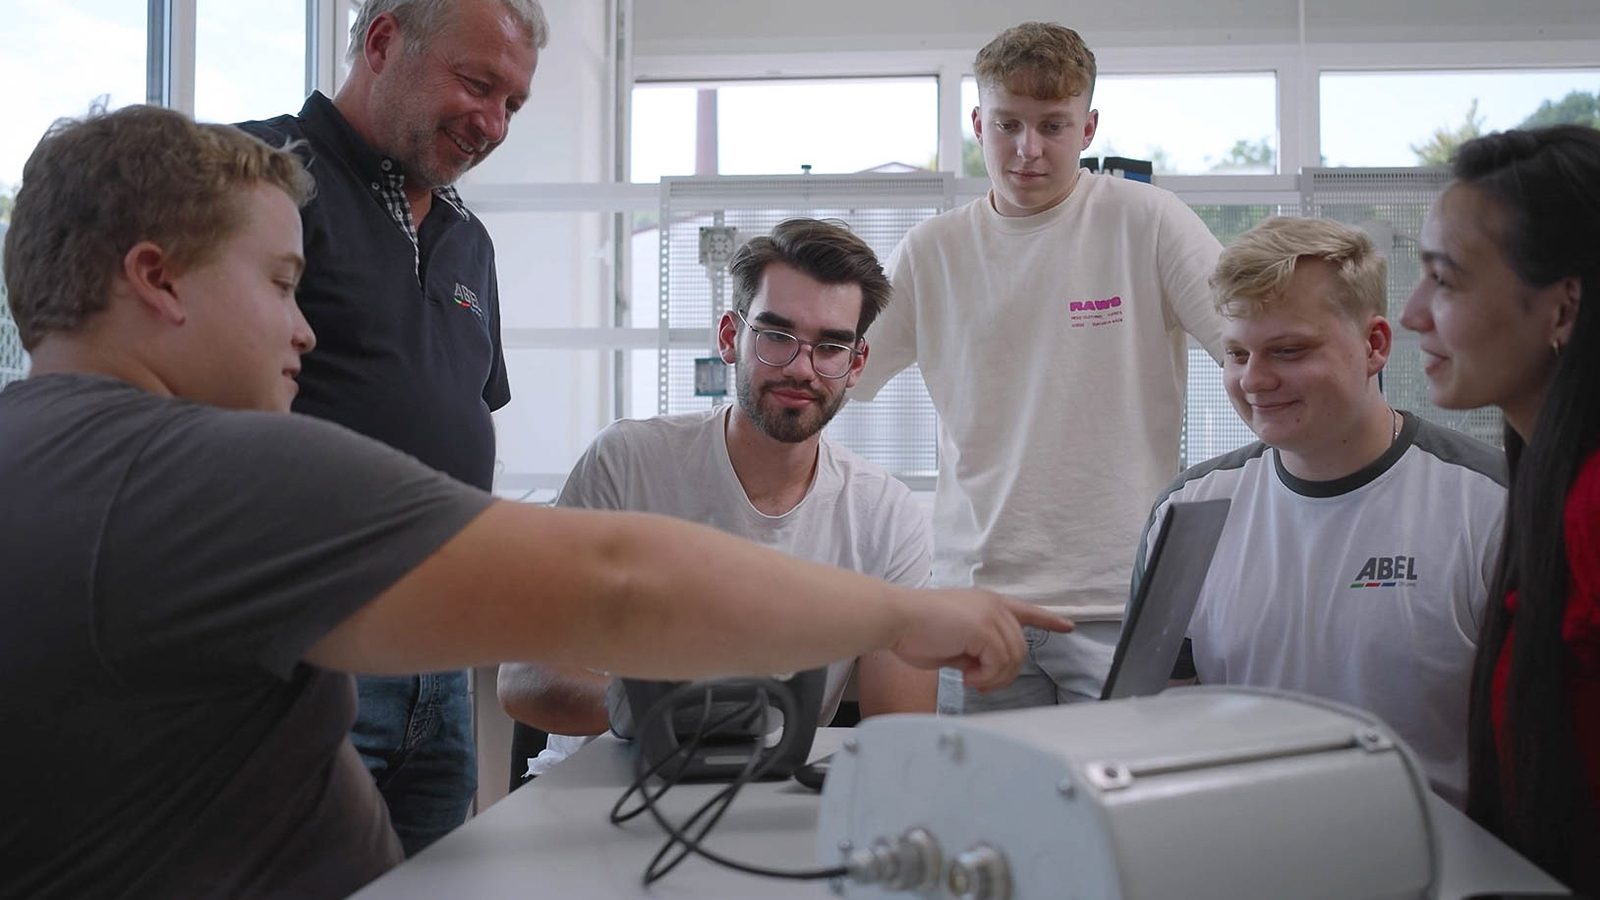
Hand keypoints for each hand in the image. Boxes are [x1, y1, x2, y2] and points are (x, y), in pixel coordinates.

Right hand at [888, 589, 1073, 692]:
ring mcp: (991, 615)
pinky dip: (985, 676)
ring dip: (994, 677)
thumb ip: (974, 650)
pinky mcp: (985, 629)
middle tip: (979, 683)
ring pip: (1013, 658)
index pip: (1026, 610)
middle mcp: (994, 605)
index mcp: (986, 603)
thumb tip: (982, 669)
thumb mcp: (953, 641)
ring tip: (971, 679)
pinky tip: (966, 675)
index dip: (1048, 619)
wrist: (896, 618)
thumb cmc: (914, 630)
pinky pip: (999, 663)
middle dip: (1004, 673)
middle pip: (1020, 649)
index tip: (1068, 626)